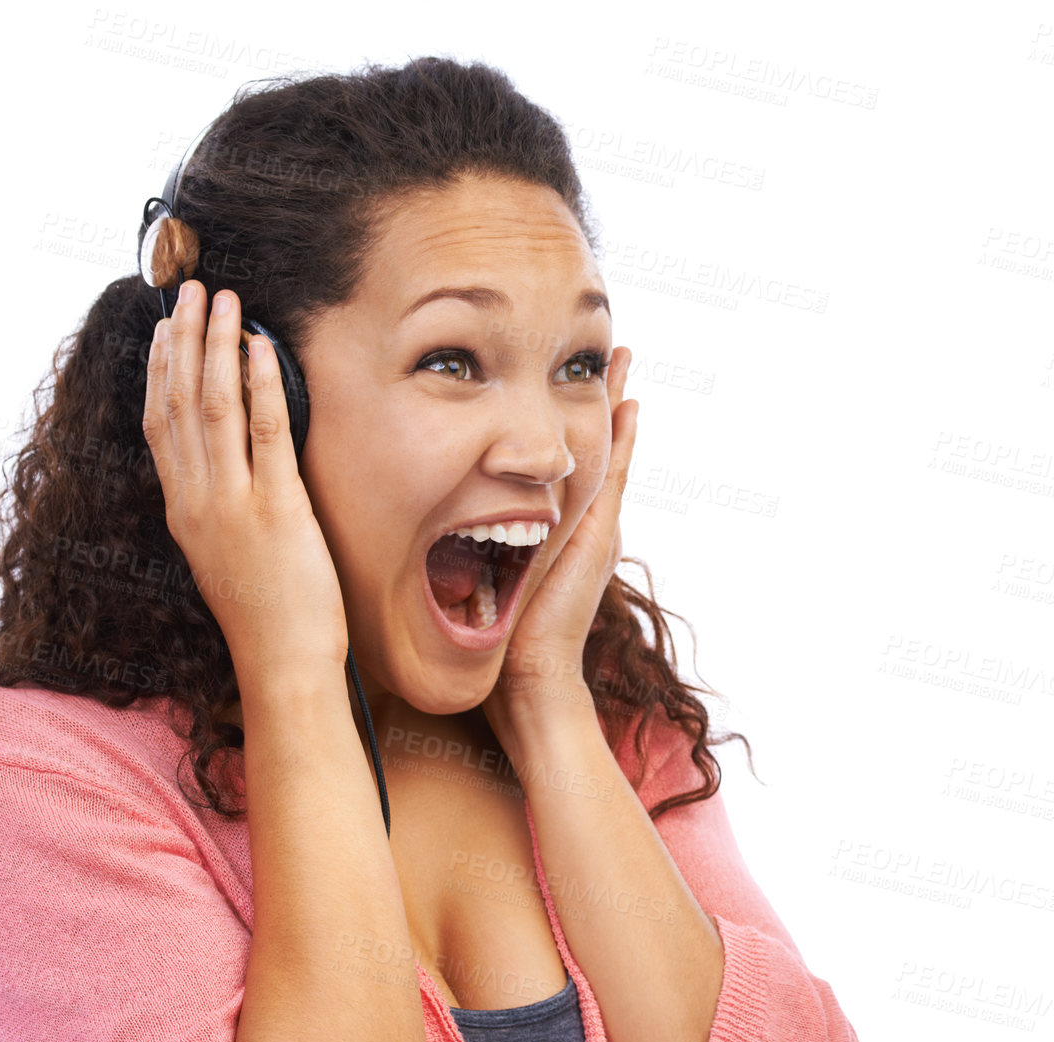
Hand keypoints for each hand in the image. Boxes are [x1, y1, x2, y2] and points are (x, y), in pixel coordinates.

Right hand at [143, 281, 348, 690]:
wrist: (282, 663)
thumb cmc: (266, 615)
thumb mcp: (226, 554)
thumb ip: (221, 507)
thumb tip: (232, 463)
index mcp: (184, 511)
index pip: (159, 425)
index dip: (160, 370)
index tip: (166, 328)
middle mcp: (198, 501)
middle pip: (179, 403)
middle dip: (186, 340)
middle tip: (192, 292)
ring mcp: (233, 504)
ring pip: (214, 406)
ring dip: (219, 346)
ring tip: (225, 301)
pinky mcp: (276, 508)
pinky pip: (265, 431)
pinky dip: (261, 383)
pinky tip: (262, 348)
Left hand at [483, 347, 638, 733]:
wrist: (528, 679)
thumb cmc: (494, 639)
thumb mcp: (473, 580)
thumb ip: (461, 555)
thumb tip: (423, 534)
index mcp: (552, 532)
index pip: (558, 464)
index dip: (558, 421)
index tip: (553, 378)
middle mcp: (580, 524)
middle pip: (590, 444)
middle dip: (592, 398)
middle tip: (605, 350)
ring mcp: (596, 528)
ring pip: (608, 450)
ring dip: (614, 403)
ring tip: (624, 358)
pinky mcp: (601, 536)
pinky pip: (616, 474)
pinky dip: (625, 439)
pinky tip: (630, 402)